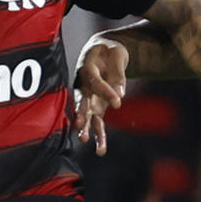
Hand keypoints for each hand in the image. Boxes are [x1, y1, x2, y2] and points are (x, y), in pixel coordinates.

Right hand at [74, 38, 128, 153]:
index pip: (95, 82)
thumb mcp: (117, 53)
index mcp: (87, 68)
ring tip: (84, 140)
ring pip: (87, 115)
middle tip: (80, 125)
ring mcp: (88, 98)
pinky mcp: (95, 107)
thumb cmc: (109, 50)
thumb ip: (118, 72)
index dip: (105, 92)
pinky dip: (99, 136)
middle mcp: (84, 85)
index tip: (118, 103)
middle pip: (82, 101)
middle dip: (81, 114)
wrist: (102, 51)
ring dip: (86, 129)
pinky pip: (97, 122)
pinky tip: (101, 150)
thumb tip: (120, 93)